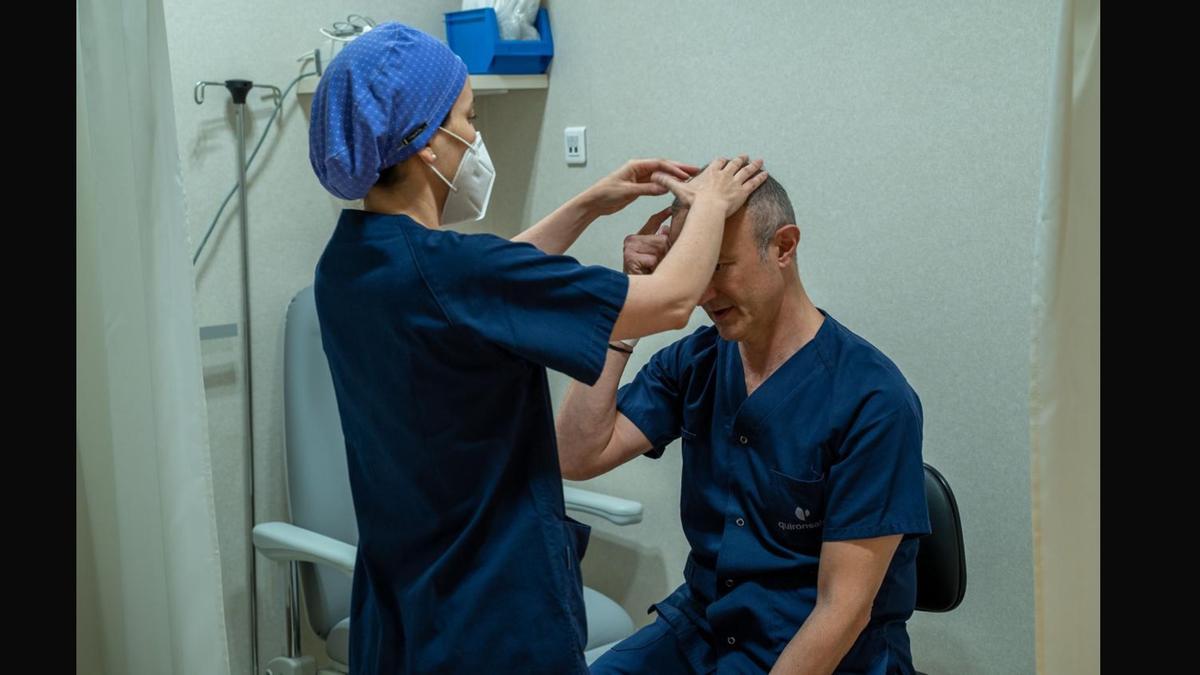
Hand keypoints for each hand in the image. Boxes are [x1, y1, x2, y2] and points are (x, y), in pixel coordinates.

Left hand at [583, 158, 700, 216]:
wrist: (594, 203)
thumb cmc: (605, 193)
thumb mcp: (627, 191)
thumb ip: (646, 189)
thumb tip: (664, 188)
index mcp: (635, 165)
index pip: (659, 164)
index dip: (674, 168)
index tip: (686, 173)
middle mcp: (639, 169)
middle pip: (663, 167)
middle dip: (679, 168)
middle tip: (696, 170)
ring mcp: (639, 177)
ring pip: (661, 175)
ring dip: (674, 176)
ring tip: (690, 178)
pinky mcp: (639, 186)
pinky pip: (656, 183)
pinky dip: (666, 184)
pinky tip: (675, 187)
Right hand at [622, 207, 672, 273]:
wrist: (635, 293)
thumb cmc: (647, 275)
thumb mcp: (656, 256)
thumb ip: (659, 241)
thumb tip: (666, 228)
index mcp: (638, 238)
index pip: (652, 221)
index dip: (663, 215)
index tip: (672, 208)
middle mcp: (631, 240)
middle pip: (661, 239)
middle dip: (665, 252)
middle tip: (657, 265)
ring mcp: (629, 247)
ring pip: (659, 248)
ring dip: (660, 261)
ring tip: (652, 269)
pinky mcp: (630, 257)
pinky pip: (652, 258)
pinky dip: (653, 267)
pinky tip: (646, 272)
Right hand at [651, 155, 767, 217]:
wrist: (708, 209)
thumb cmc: (694, 201)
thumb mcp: (680, 190)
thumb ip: (668, 182)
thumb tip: (654, 176)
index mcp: (711, 173)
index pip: (718, 163)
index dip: (722, 162)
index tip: (724, 160)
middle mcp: (725, 174)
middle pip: (734, 164)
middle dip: (740, 160)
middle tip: (745, 156)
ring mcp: (735, 182)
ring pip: (747, 170)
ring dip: (754, 165)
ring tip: (760, 161)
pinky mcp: (743, 191)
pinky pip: (754, 182)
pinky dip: (760, 177)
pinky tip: (766, 173)